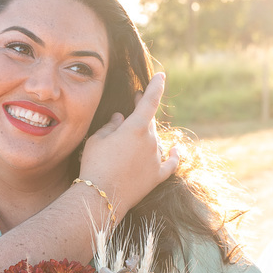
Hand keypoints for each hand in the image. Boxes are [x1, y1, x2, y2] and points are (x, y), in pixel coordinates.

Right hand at [78, 73, 178, 216]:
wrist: (101, 196)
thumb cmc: (95, 163)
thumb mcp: (98, 139)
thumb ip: (111, 125)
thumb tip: (120, 118)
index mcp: (136, 127)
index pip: (150, 100)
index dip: (155, 86)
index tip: (161, 76)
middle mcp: (151, 141)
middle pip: (150, 121)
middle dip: (143, 109)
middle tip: (135, 100)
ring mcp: (156, 159)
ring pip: (154, 141)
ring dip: (146, 135)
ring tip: (131, 136)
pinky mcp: (157, 176)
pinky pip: (170, 163)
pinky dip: (174, 155)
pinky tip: (177, 150)